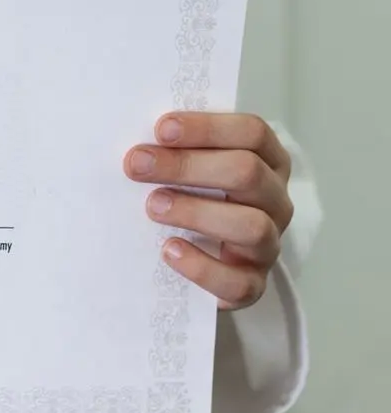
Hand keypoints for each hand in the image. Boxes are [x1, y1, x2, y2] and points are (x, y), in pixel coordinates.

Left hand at [124, 113, 293, 310]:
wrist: (203, 260)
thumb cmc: (195, 197)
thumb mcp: (192, 166)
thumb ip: (176, 149)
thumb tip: (140, 142)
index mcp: (268, 161)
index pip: (253, 133)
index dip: (208, 128)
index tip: (162, 129)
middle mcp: (275, 200)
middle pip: (247, 173)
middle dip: (187, 165)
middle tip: (138, 164)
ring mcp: (268, 244)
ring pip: (250, 225)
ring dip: (197, 212)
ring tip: (153, 206)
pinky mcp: (252, 284)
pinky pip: (238, 282)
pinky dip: (202, 267)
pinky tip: (169, 250)